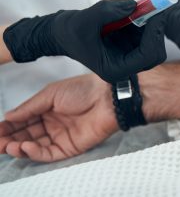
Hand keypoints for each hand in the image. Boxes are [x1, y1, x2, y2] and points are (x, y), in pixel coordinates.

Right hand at [0, 74, 117, 161]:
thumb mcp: (50, 94)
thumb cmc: (83, 90)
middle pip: (26, 135)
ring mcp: (61, 136)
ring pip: (35, 147)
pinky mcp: (70, 147)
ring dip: (20, 148)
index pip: (23, 120)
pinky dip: (35, 153)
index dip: (8, 126)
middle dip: (10, 139)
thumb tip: (8, 116)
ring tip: (8, 146)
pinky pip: (49, 154)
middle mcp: (52, 123)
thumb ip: (29, 107)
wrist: (106, 97)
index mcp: (47, 109)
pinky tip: (25, 147)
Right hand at [3, 0, 166, 82]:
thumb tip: (134, 4)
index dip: (154, 35)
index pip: (146, 56)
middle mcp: (126, 66)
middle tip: (155, 8)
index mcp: (116, 69)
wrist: (64, 34)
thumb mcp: (84, 19)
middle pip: (156, 53)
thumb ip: (109, 11)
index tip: (156, 14)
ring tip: (141, 6)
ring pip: (154, 42)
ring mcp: (130, 56)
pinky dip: (146, 20)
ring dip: (151, 23)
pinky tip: (134, 10)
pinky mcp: (131, 46)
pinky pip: (147, 33)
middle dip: (156, 30)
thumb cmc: (70, 32)